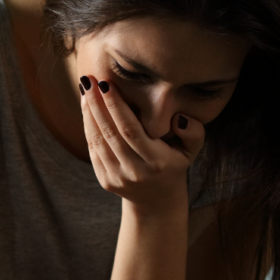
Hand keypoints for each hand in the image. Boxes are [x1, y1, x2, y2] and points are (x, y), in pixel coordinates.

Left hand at [79, 75, 204, 208]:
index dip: (116, 107)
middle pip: (110, 134)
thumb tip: (179, 118)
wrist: (158, 199)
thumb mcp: (191, 150)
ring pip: (98, 141)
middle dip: (97, 105)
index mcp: (157, 162)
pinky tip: (87, 107)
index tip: (106, 83)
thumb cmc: (175, 164)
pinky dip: (88, 127)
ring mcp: (118, 178)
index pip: (131, 131)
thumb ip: (194, 132)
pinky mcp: (105, 181)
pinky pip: (93, 149)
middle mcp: (135, 172)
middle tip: (88, 80)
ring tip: (85, 89)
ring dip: (89, 113)